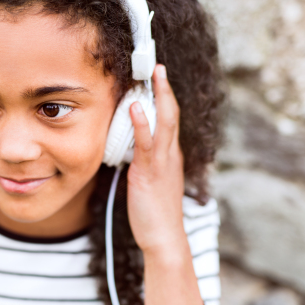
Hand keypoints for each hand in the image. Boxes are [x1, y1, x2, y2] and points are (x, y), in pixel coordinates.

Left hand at [126, 64, 185, 253]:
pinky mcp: (149, 173)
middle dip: (165, 88)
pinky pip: (147, 144)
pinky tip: (135, 107)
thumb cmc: (155, 212)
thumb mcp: (152, 181)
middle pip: (172, 114)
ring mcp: (162, 163)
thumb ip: (146, 162)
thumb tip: (133, 149)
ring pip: (166, 122)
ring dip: (160, 96)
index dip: (164, 98)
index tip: (157, 78)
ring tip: (154, 73)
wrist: (163, 238)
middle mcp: (170, 155)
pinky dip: (143, 124)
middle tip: (158, 66)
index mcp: (171, 156)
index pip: (169, 120)